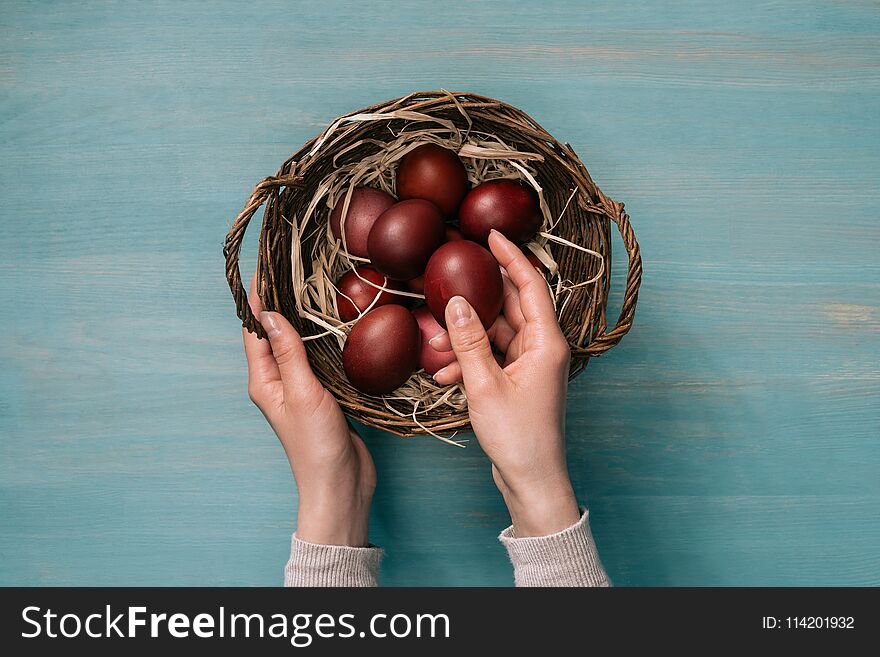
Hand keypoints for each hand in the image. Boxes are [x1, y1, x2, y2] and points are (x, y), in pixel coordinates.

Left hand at [242, 273, 375, 545]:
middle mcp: (277, 382)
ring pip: (295, 345)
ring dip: (300, 319)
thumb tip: (271, 313)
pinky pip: (315, 359)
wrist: (340, 485)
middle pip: (273, 334)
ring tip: (310, 288)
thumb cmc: (316, 445)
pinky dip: (320, 339)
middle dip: (279, 302)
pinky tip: (334, 327)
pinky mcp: (320, 396)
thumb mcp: (302, 393)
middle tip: (290, 267)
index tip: (266, 265)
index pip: (256, 329)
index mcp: (264, 381)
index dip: (259, 297)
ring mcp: (299, 389)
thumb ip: (288, 353)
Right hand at [430, 231, 580, 536]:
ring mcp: (531, 365)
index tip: (490, 235)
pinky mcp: (518, 380)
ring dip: (466, 338)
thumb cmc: (518, 437)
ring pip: (495, 334)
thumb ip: (469, 341)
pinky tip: (442, 372)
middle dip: (476, 299)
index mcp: (546, 342)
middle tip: (450, 278)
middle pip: (509, 307)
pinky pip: (492, 357)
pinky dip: (469, 360)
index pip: (529, 285)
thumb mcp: (484, 385)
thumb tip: (455, 302)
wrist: (531, 480)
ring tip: (435, 346)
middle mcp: (542, 348)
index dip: (511, 257)